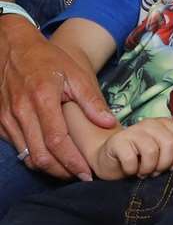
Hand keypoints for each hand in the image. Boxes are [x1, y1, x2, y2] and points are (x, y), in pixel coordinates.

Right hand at [0, 18, 115, 179]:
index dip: (72, 161)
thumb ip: (91, 100)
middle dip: (61, 171)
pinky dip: (33, 157)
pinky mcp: (1, 122)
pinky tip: (50, 156)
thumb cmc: (48, 59)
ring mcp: (7, 119)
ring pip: (26, 156)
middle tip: (80, 176)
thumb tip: (109, 123)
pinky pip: (17, 148)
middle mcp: (21, 113)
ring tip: (68, 169)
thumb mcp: (75, 73)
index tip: (87, 173)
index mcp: (42, 99)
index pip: (57, 141)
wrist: (13, 49)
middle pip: (39, 156)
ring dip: (48, 167)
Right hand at [93, 117, 172, 179]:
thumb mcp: (165, 154)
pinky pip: (132, 160)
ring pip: (152, 152)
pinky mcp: (117, 141)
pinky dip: (133, 170)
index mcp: (167, 124)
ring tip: (144, 171)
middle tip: (156, 170)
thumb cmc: (141, 159)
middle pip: (171, 145)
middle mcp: (151, 123)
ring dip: (149, 169)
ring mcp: (133, 130)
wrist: (110, 160)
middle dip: (166, 164)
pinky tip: (130, 170)